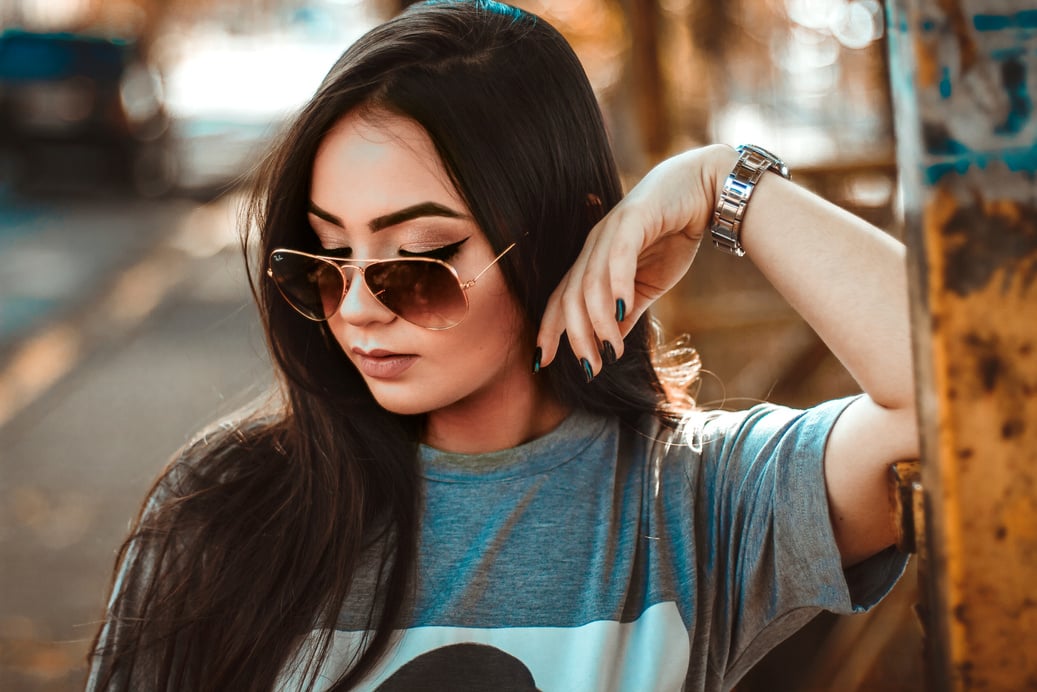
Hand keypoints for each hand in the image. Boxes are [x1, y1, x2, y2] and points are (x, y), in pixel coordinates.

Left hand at [536, 144, 730, 374]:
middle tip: (590, 369)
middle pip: (571, 296)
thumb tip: (611, 347)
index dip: (549, 330)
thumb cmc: (674, 236)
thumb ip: (627, 313)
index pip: (562, 299)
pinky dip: (617, 284)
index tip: (541, 363)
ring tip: (612, 351)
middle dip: (576, 337)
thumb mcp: (648, 286)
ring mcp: (611, 230)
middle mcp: (594, 246)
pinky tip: (621, 311)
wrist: (707, 190)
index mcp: (593, 261)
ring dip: (598, 322)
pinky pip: (618, 255)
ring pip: (591, 282)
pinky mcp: (634, 217)